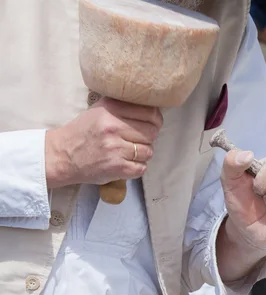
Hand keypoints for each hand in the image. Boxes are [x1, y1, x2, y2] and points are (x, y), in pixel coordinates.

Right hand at [45, 97, 162, 188]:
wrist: (62, 155)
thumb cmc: (83, 132)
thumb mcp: (99, 110)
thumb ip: (122, 107)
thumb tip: (152, 107)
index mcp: (110, 109)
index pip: (150, 114)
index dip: (155, 121)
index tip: (153, 124)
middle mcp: (113, 127)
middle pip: (151, 133)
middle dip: (148, 138)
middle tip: (138, 140)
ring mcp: (115, 148)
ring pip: (148, 151)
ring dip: (142, 154)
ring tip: (129, 152)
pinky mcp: (117, 167)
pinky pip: (141, 168)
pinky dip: (137, 168)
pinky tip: (126, 163)